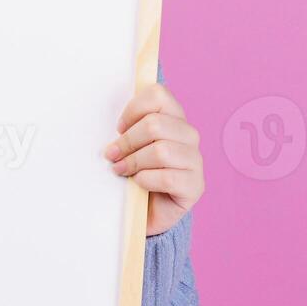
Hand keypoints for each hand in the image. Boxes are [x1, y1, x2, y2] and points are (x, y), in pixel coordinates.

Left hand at [103, 83, 204, 235]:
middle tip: (112, 155)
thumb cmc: (135, 171)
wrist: (145, 210)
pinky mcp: (195, 186)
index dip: (133, 110)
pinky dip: (146, 180)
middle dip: (127, 141)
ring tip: (120, 170)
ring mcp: (195, 160)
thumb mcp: (128, 144)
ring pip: (161, 151)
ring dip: (134, 162)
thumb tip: (111, 122)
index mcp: (174, 117)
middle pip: (155, 124)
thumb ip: (126, 127)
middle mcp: (189, 135)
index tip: (119, 128)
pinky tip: (138, 184)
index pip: (159, 95)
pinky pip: (168, 178)